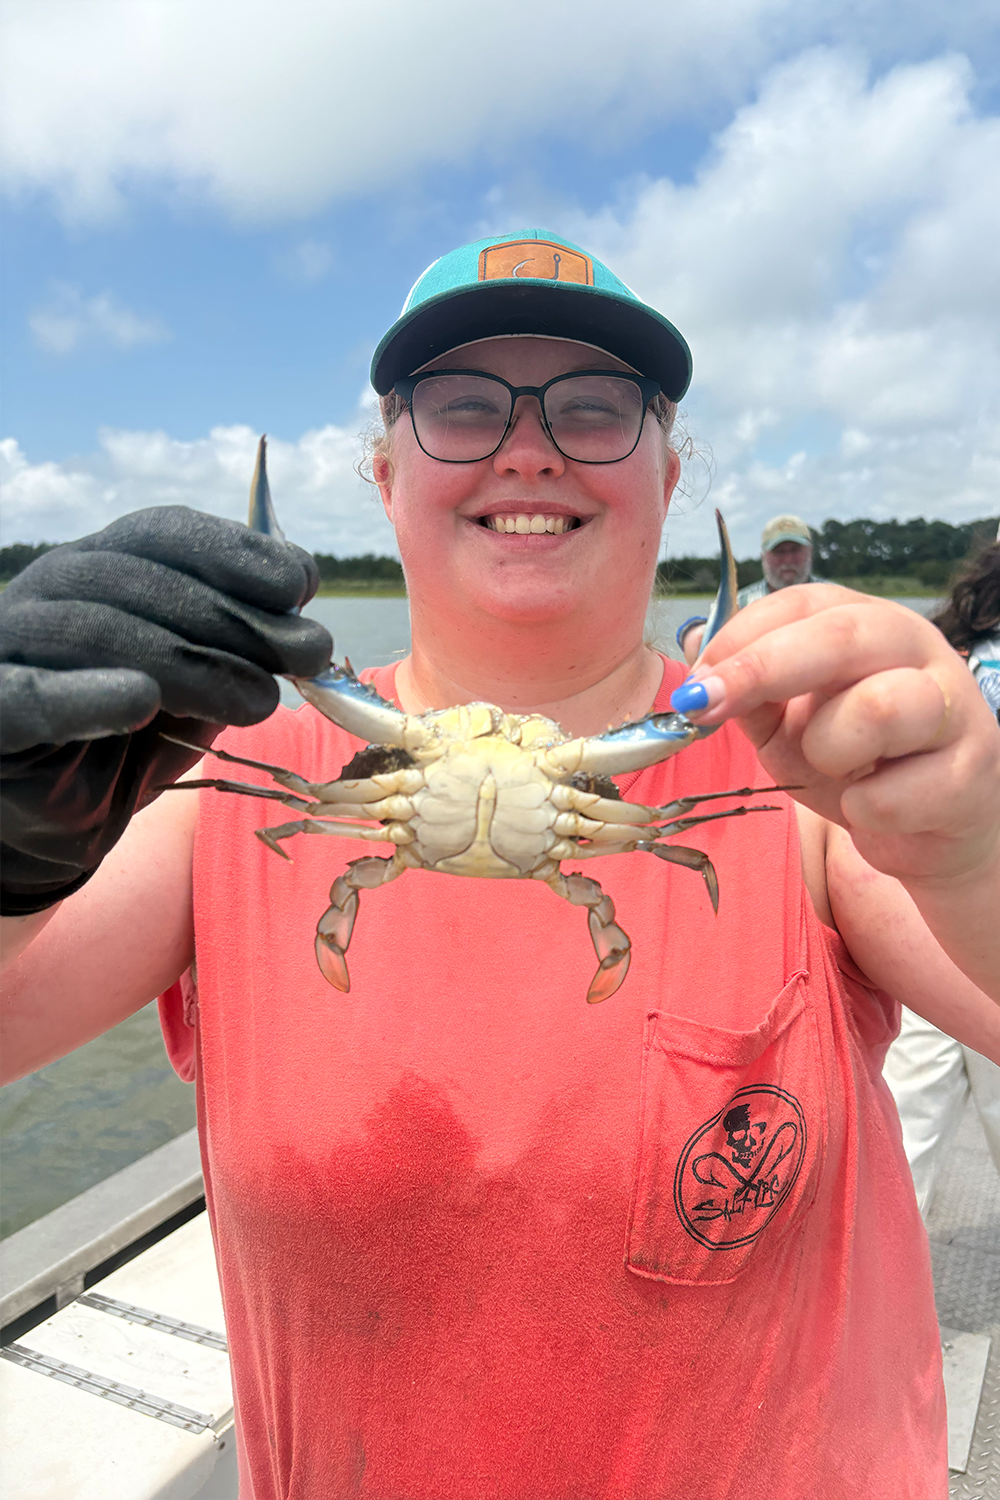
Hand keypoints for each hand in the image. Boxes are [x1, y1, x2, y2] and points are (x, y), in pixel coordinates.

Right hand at [0, 506, 331, 914]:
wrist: (52, 822)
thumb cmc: (130, 741)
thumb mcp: (198, 686)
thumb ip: (239, 644)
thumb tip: (301, 603)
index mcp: (101, 566)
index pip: (163, 534)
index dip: (235, 552)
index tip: (301, 585)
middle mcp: (51, 590)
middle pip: (141, 582)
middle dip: (237, 619)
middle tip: (307, 656)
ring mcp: (8, 644)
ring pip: (97, 632)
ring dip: (192, 664)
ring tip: (259, 703)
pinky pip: (29, 697)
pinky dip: (86, 697)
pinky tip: (140, 702)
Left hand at [669, 584, 999, 889]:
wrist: (928, 831)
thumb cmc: (856, 766)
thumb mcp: (788, 725)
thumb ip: (747, 694)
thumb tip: (696, 658)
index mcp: (868, 623)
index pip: (803, 603)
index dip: (742, 637)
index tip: (695, 683)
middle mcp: (918, 648)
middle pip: (842, 635)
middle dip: (762, 669)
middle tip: (704, 706)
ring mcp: (955, 706)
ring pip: (878, 708)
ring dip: (829, 750)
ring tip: (836, 768)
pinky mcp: (971, 772)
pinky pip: (891, 794)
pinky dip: (863, 810)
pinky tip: (874, 805)